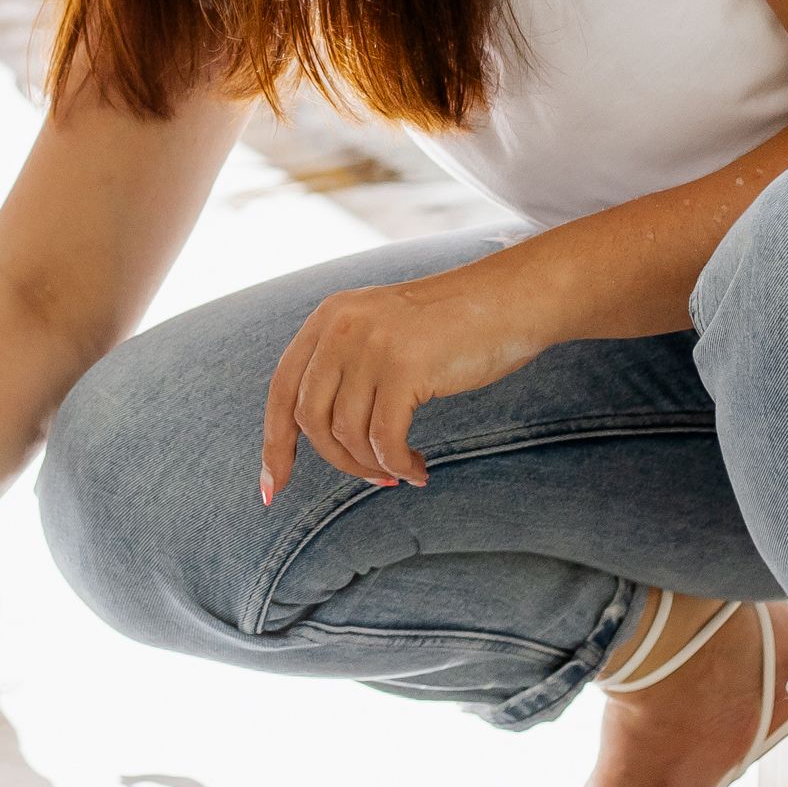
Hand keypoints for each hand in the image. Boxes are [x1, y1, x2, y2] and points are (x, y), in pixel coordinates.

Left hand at [259, 256, 550, 498]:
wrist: (512, 299)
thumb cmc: (453, 326)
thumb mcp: (382, 330)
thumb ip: (345, 364)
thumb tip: (318, 433)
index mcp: (328, 317)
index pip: (281, 389)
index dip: (275, 444)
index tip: (275, 487)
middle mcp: (341, 327)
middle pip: (309, 418)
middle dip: (337, 460)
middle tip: (372, 478)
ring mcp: (372, 345)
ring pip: (347, 433)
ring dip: (373, 466)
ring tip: (401, 470)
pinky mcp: (405, 367)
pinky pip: (385, 440)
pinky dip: (397, 465)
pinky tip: (417, 470)